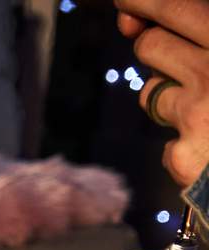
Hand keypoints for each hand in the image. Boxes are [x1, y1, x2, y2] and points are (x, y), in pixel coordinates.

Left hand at [116, 0, 208, 185]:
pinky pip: (168, 142)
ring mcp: (197, 116)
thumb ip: (207, 37)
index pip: (176, 9)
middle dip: (157, 48)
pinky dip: (186, 145)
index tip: (125, 3)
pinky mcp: (185, 158)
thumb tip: (144, 28)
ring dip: (170, 96)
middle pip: (150, 46)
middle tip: (177, 56)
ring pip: (151, 94)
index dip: (145, 4)